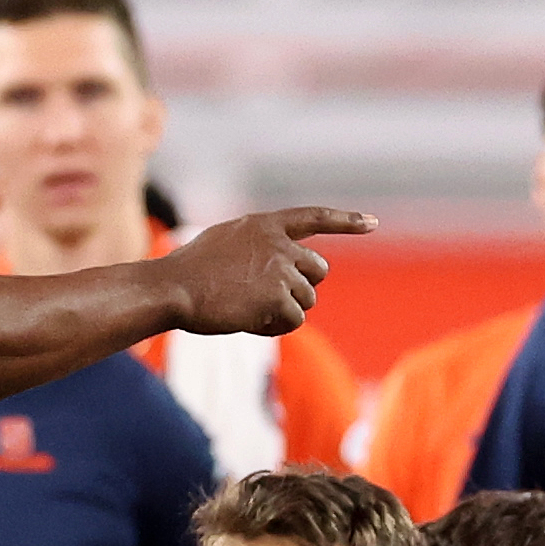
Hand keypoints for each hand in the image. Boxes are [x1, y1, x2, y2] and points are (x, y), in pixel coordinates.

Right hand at [158, 208, 374, 338]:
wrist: (173, 289)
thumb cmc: (189, 271)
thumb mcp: (224, 242)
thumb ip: (256, 247)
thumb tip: (282, 268)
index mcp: (265, 224)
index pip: (314, 217)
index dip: (345, 221)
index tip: (371, 223)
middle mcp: (279, 243)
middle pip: (318, 270)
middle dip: (302, 288)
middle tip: (271, 299)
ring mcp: (280, 270)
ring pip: (306, 300)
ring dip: (284, 311)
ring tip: (248, 310)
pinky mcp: (277, 297)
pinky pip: (293, 321)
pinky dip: (274, 327)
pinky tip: (248, 322)